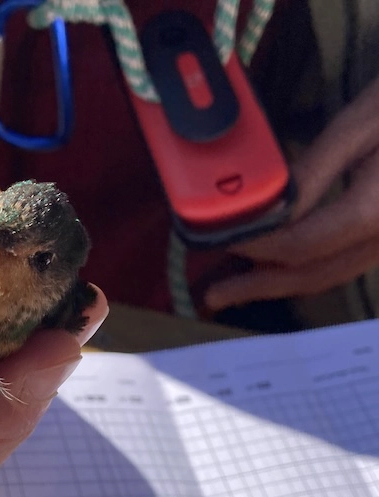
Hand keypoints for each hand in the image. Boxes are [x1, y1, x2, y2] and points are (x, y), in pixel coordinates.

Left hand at [206, 76, 378, 310]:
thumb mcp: (359, 125)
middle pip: (316, 274)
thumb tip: (265, 209)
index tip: (220, 241)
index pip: (303, 244)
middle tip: (214, 295)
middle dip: (261, 286)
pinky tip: (279, 266)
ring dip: (281, 284)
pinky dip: (307, 269)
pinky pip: (346, 263)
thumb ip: (312, 172)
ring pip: (332, 275)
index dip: (257, 247)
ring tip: (238, 288)